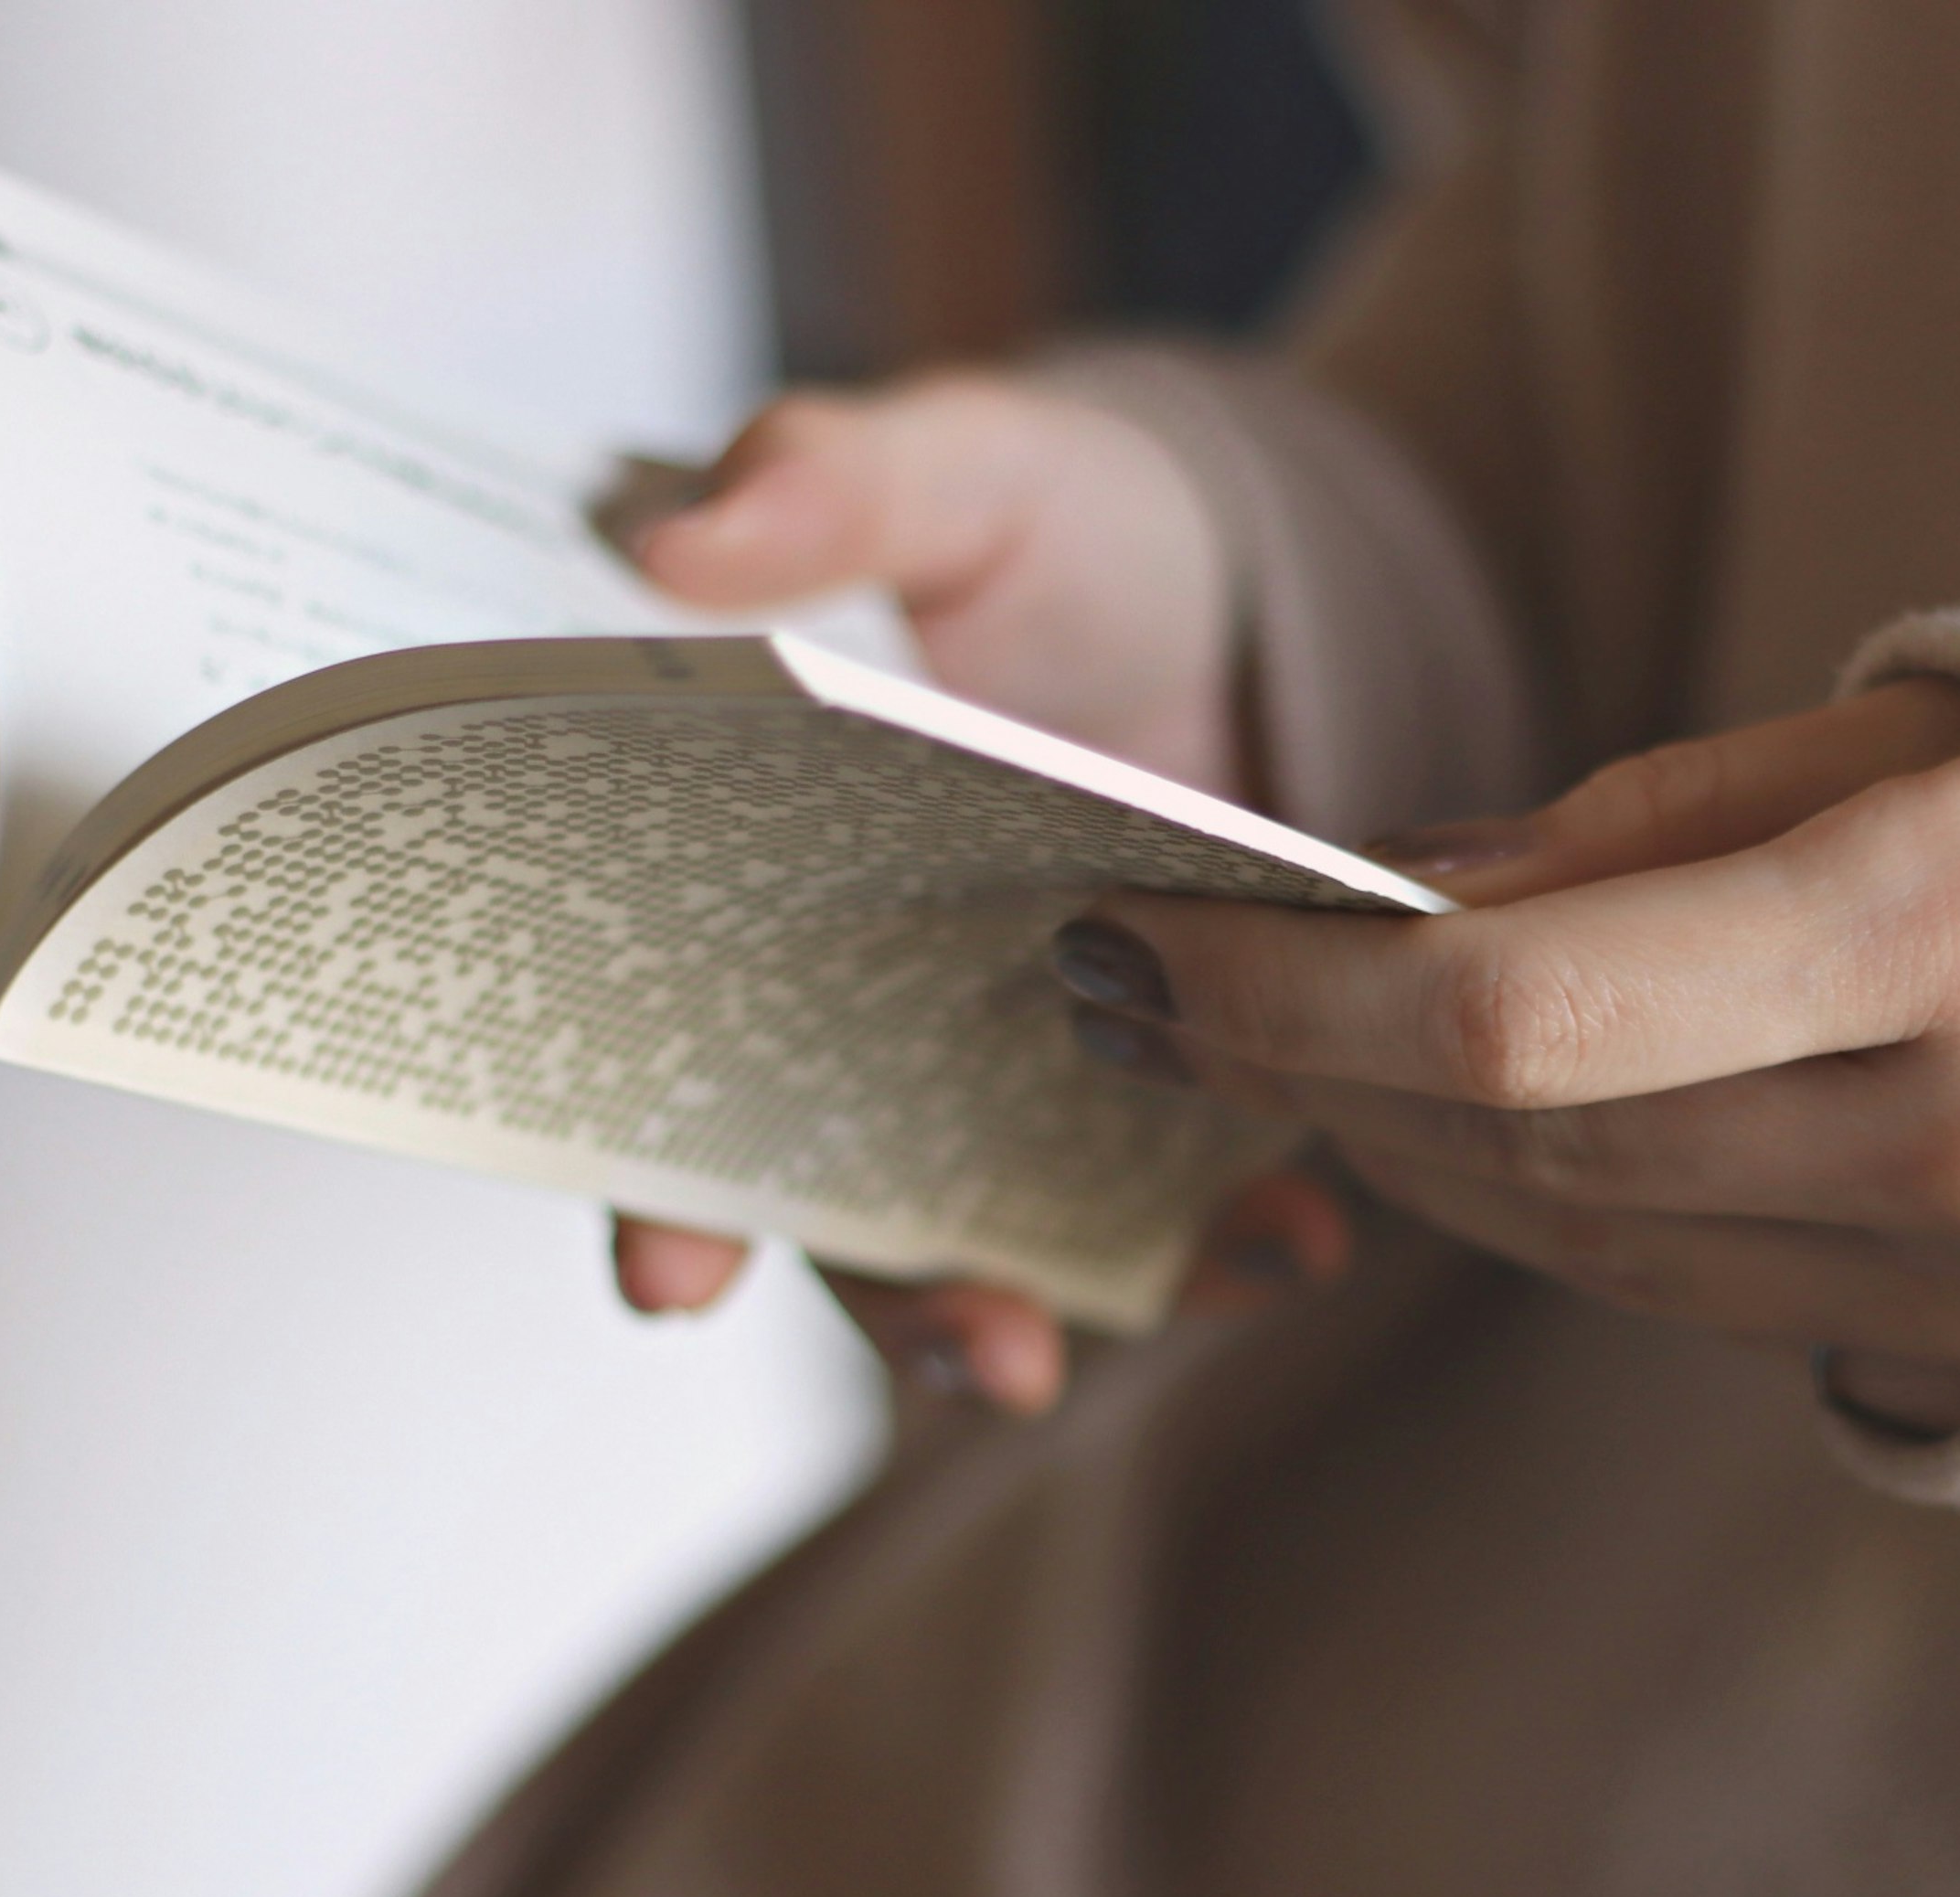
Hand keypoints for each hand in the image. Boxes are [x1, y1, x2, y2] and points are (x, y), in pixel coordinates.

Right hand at [607, 375, 1337, 1406]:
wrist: (1240, 589)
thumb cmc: (1062, 530)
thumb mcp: (965, 477)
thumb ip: (837, 488)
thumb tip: (673, 540)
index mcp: (761, 903)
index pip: (670, 1074)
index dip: (657, 1185)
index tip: (673, 1275)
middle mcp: (871, 1029)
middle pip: (846, 1212)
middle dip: (912, 1301)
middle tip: (991, 1356)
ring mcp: (1021, 1080)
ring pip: (1014, 1242)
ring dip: (1095, 1298)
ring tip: (1208, 1285)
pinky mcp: (1166, 1093)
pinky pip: (1174, 1208)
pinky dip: (1229, 1236)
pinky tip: (1303, 1233)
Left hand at [1053, 679, 1959, 1436]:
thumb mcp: (1942, 724)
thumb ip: (1661, 820)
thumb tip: (1405, 894)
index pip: (1525, 1000)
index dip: (1287, 986)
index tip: (1126, 938)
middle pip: (1529, 1136)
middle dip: (1307, 1064)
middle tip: (1151, 990)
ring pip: (1588, 1237)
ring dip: (1399, 1148)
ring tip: (1271, 1054)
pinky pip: (1690, 1295)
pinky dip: (1541, 1209)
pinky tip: (1449, 1136)